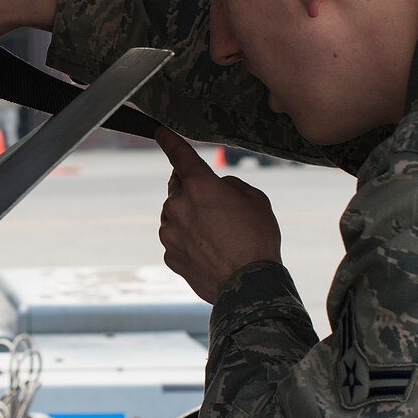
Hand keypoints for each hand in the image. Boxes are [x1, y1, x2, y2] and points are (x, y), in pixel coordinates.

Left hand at [154, 128, 281, 302]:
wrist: (249, 285)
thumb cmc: (257, 239)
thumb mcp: (255, 199)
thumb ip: (229, 185)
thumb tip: (217, 188)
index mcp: (199, 186)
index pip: (179, 155)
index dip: (169, 140)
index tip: (159, 132)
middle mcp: (178, 206)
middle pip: (179, 188)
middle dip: (193, 190)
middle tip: (217, 207)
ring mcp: (170, 232)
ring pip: (176, 215)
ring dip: (191, 218)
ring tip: (220, 236)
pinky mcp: (169, 255)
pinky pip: (177, 239)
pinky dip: (190, 241)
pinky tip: (211, 252)